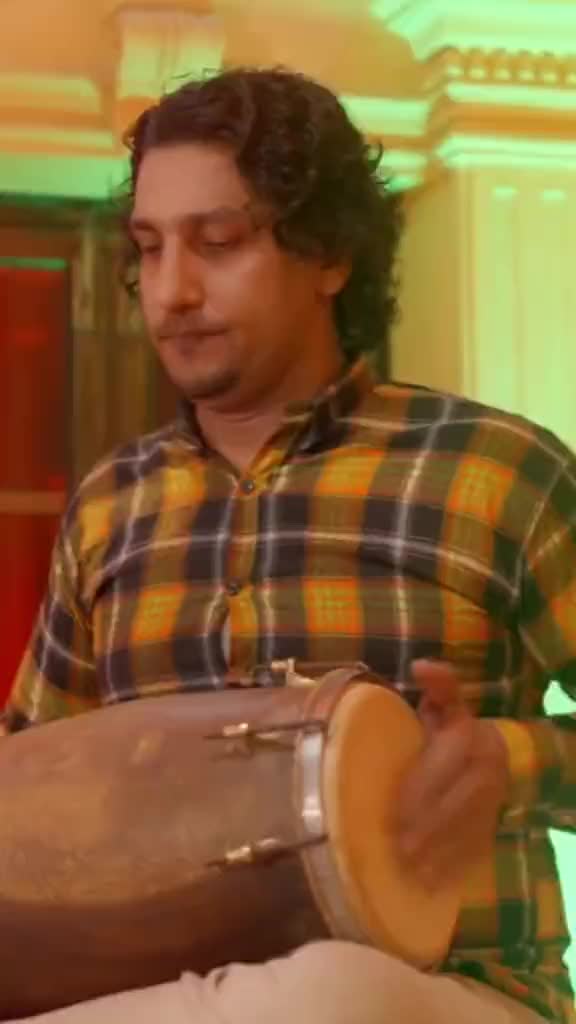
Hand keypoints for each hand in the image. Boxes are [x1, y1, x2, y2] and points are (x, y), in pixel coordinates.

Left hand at [396, 660, 510, 888]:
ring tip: (411, 871)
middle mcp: (489, 768)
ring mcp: (495, 800)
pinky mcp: (494, 824)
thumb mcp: (443, 706)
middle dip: (426, 830)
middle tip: (398, 852)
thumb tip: (421, 666)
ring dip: (439, 854)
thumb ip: (438, 687)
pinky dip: (453, 867)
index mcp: (471, 737)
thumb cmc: (449, 730)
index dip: (418, 796)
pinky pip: (476, 848)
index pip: (442, 770)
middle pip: (455, 804)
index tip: (393, 818)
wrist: (493, 753)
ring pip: (466, 830)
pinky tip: (431, 882)